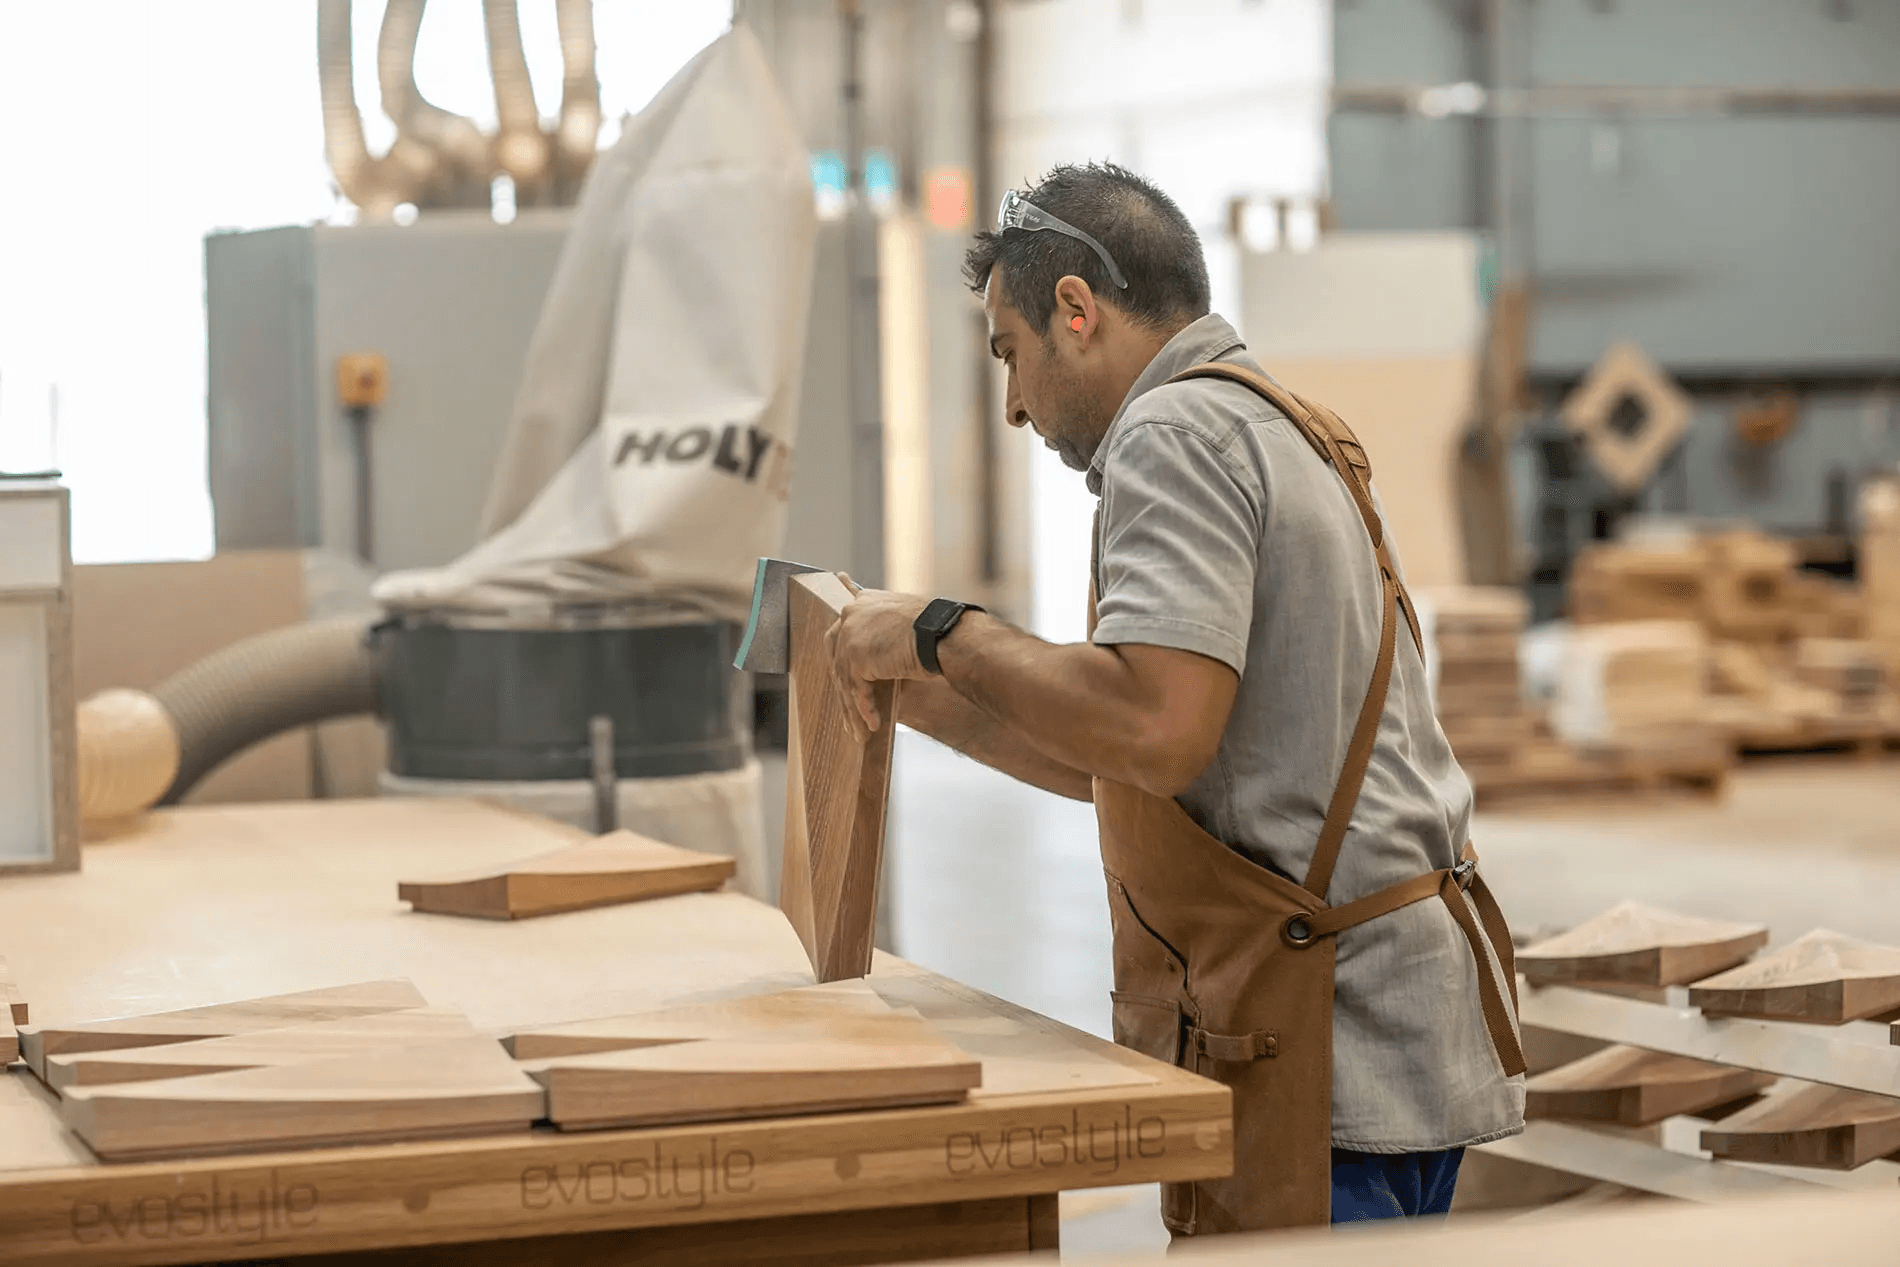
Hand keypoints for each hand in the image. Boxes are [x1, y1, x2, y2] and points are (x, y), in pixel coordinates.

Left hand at [825, 576, 930, 739]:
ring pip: (846, 681)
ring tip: (861, 732)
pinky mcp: (855, 656)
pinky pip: (856, 690)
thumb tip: (876, 660)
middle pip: (838, 661)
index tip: (845, 687)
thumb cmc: (936, 630)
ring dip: (854, 710)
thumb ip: (884, 633)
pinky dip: (866, 710)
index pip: (841, 636)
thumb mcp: (904, 624)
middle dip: (845, 692)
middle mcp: (851, 614)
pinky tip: (874, 724)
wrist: (943, 634)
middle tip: (850, 716)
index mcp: (862, 603)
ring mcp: (850, 634)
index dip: (842, 663)